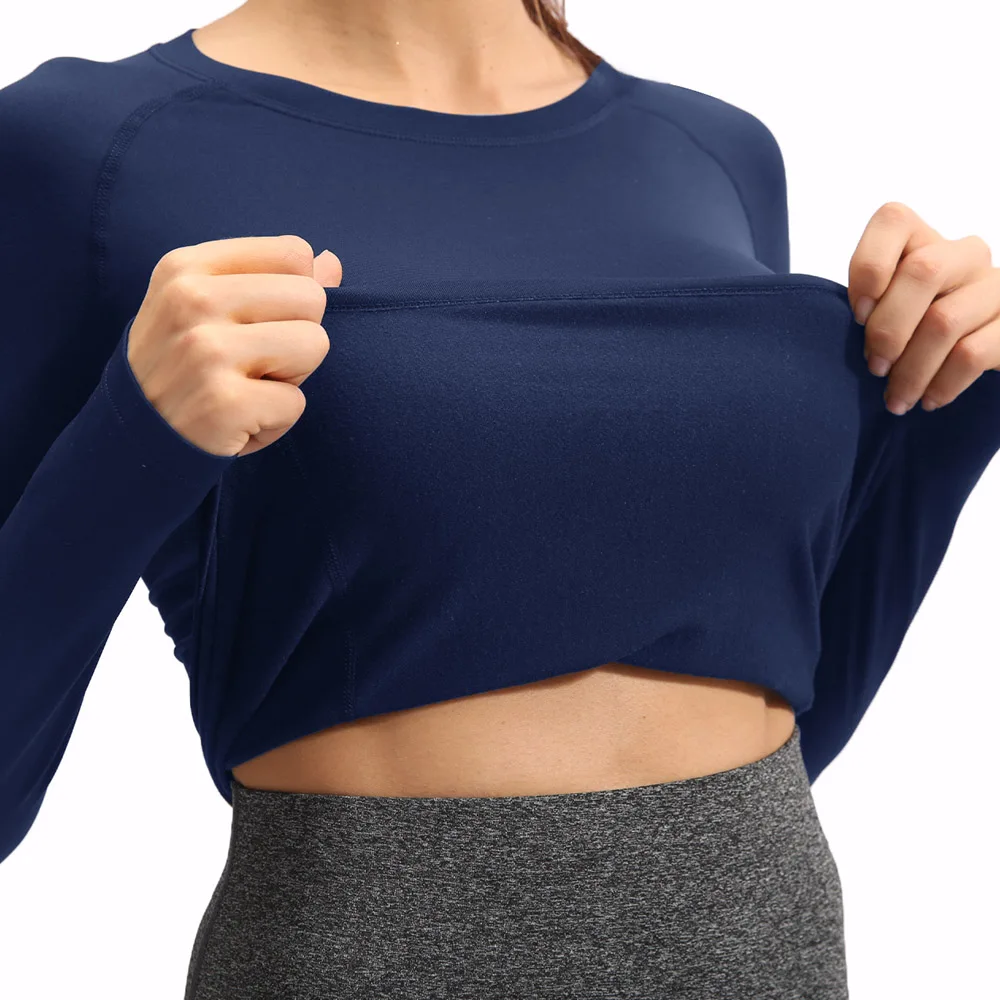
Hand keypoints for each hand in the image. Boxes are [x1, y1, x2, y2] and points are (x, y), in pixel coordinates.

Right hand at [127, 235, 340, 457]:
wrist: (136, 438)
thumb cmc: (186, 368)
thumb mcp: (211, 310)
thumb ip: (273, 281)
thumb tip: (332, 262)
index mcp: (188, 268)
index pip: (294, 253)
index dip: (291, 296)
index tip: (254, 323)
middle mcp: (192, 300)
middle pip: (312, 298)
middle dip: (296, 336)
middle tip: (251, 364)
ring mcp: (206, 351)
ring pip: (315, 344)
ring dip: (291, 378)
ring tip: (247, 388)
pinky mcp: (223, 402)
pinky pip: (296, 402)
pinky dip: (276, 420)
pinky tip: (239, 421)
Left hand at [847, 201, 999, 413]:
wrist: (971, 354)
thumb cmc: (909, 333)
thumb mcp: (883, 310)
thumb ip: (868, 305)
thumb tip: (838, 329)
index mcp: (922, 241)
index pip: (893, 220)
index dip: (869, 266)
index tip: (857, 315)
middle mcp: (964, 255)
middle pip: (923, 272)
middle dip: (888, 329)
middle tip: (874, 368)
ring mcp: (994, 287)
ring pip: (945, 322)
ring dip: (911, 370)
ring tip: (896, 399)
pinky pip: (972, 355)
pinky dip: (942, 384)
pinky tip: (928, 400)